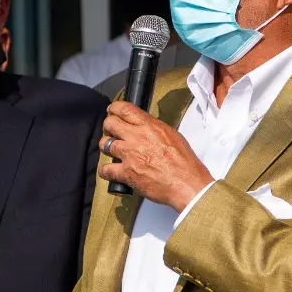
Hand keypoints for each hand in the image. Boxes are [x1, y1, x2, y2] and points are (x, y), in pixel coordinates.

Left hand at [97, 102, 213, 211]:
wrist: (186, 183)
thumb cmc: (184, 162)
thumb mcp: (172, 135)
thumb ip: (154, 129)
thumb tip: (144, 127)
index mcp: (149, 126)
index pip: (125, 109)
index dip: (114, 108)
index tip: (112, 111)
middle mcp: (137, 137)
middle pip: (110, 123)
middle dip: (108, 126)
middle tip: (111, 132)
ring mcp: (129, 154)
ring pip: (105, 143)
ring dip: (106, 147)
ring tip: (112, 151)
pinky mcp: (126, 172)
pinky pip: (105, 169)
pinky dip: (105, 171)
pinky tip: (110, 171)